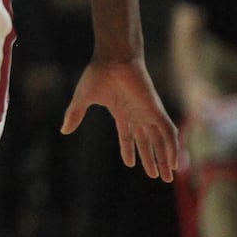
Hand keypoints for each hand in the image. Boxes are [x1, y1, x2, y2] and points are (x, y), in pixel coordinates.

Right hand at [61, 55, 178, 180]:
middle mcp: (136, 115)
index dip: (129, 150)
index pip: (127, 136)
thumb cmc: (98, 75)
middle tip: (156, 177)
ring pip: (159, 141)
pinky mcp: (156, 110)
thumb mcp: (83, 98)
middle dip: (151, 160)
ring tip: (166, 177)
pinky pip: (168, 133)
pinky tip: (173, 162)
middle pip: (146, 142)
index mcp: (120, 112)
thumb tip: (63, 130)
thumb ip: (75, 115)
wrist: (113, 59)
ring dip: (163, 159)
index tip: (129, 164)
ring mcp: (147, 113)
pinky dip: (172, 148)